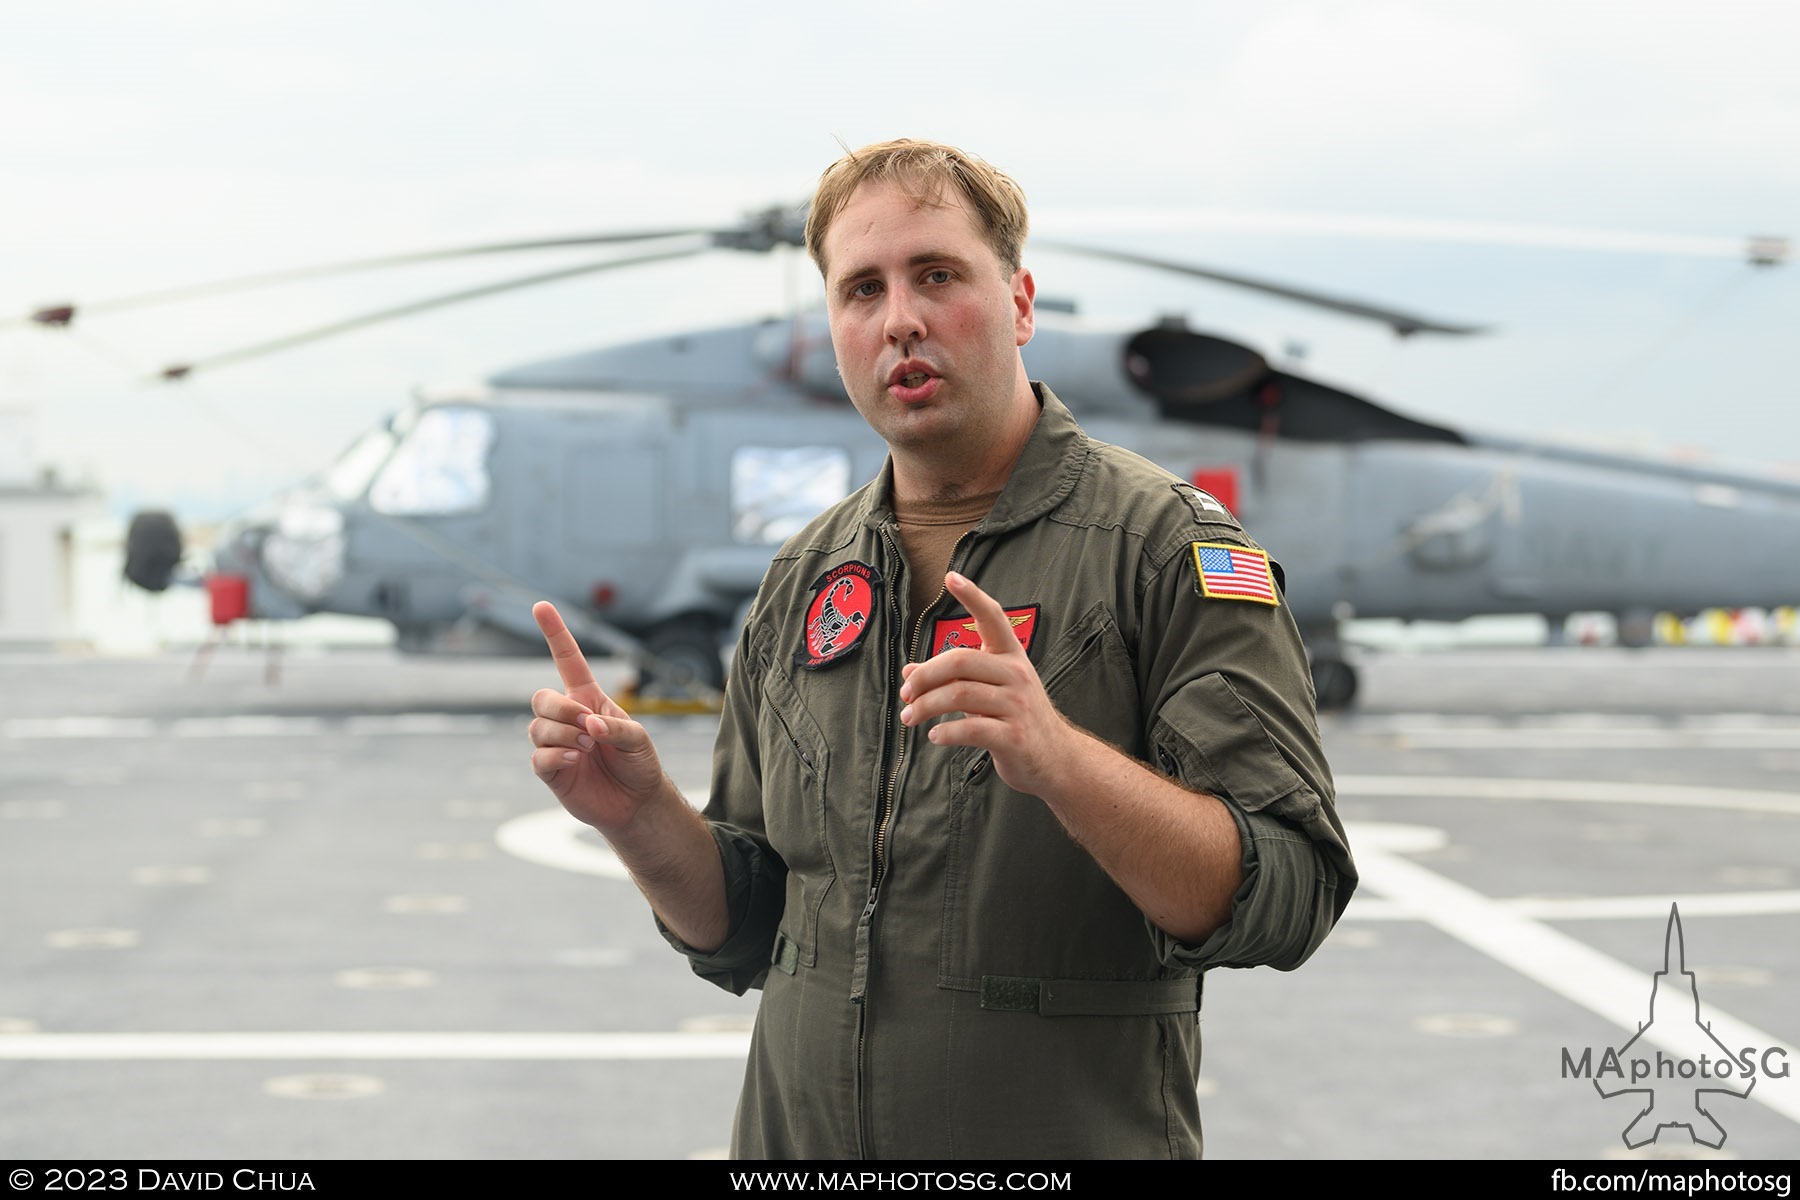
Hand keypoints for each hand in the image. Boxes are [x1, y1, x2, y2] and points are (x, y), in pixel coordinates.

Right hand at [527, 600, 668, 832]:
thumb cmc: (639, 763)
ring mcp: (556, 744)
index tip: (541, 605)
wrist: (636, 802)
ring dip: (562, 735)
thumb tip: (587, 727)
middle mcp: (567, 719)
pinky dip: (555, 756)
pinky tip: (574, 761)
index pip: (567, 661)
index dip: (555, 633)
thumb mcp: (638, 739)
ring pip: (536, 727)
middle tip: (587, 728)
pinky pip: (538, 757)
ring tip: (587, 747)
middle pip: (541, 698)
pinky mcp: (550, 771)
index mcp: (589, 700)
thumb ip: (615, 728)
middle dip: (561, 709)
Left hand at [897, 571, 1073, 795]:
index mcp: (1011, 657)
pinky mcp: (1014, 737)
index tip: (951, 577)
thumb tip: (909, 672)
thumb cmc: (1018, 720)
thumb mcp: (991, 692)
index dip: (972, 596)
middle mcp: (1016, 675)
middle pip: (959, 661)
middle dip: (924, 676)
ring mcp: (1017, 706)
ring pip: (958, 695)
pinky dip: (944, 732)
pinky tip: (935, 736)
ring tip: (910, 717)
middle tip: (906, 693)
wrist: (1057, 759)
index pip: (993, 618)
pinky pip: (970, 728)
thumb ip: (953, 679)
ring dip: (925, 707)